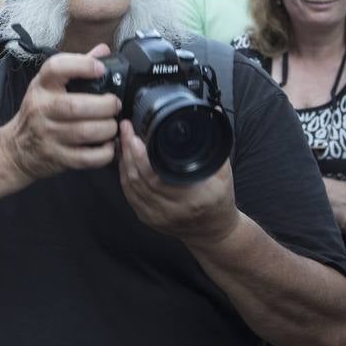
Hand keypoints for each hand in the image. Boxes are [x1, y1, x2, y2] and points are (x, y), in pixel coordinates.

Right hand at [0, 47, 120, 181]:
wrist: (16, 148)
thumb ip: (77, 67)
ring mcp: (48, 135)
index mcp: (42, 86)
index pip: (56, 68)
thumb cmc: (38, 112)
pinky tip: (109, 145)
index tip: (100, 69)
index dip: (82, 65)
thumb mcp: (49, 85)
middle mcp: (42, 109)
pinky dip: (104, 153)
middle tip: (115, 104)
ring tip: (113, 124)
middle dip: (104, 105)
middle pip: (75, 105)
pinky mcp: (57, 157)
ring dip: (107, 128)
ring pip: (84, 132)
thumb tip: (103, 50)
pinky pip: (86, 158)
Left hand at [117, 119, 238, 246]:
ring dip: (123, 161)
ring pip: (129, 186)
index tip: (134, 134)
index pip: (156, 175)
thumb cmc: (219, 202)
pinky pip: (129, 194)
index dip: (140, 154)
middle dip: (127, 150)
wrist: (213, 232)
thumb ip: (216, 144)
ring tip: (122, 140)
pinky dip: (124, 175)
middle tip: (125, 129)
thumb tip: (214, 113)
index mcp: (192, 197)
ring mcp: (156, 216)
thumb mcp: (224, 174)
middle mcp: (171, 209)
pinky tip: (123, 160)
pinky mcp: (147, 218)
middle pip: (137, 178)